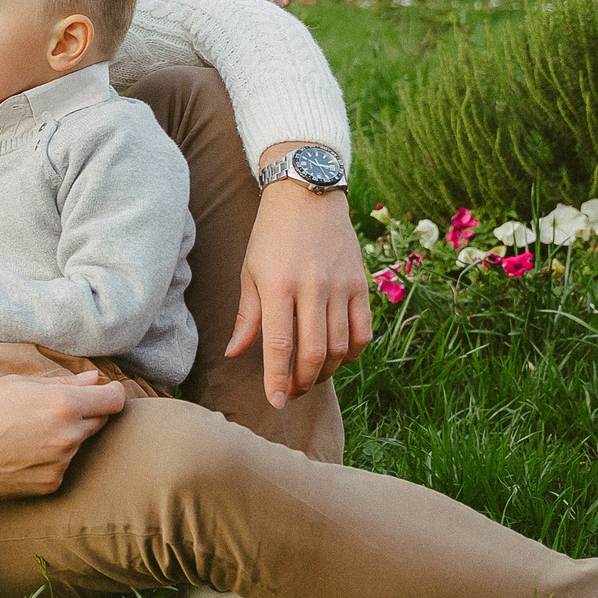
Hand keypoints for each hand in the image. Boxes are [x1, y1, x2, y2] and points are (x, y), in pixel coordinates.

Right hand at [0, 369, 125, 499]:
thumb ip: (62, 383)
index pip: (114, 399)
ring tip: (26, 434)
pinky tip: (20, 454)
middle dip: (85, 413)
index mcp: (63, 404)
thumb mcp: (17, 384)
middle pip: (99, 422)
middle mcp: (68, 436)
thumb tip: (94, 380)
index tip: (103, 392)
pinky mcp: (49, 486)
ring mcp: (60, 465)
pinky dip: (49, 460)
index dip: (111, 393)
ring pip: (78, 445)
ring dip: (64, 438)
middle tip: (50, 411)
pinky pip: (61, 467)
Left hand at [227, 146, 373, 407]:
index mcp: (278, 286)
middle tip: (292, 392)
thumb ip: (247, 317)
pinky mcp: (361, 284)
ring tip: (310, 377)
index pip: (279, 345)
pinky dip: (351, 353)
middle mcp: (311, 288)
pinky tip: (337, 357)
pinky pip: (362, 332)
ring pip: (339, 347)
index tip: (275, 401)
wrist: (308, 195)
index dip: (277, 379)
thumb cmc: (270, 236)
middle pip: (313, 353)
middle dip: (302, 382)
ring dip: (325, 372)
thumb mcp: (250, 272)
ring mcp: (340, 287)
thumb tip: (235, 354)